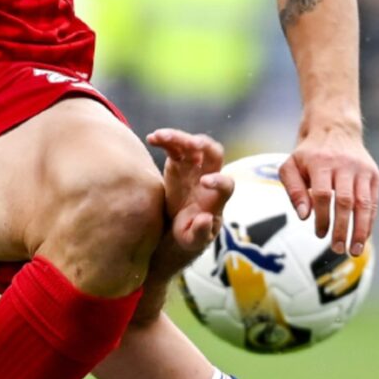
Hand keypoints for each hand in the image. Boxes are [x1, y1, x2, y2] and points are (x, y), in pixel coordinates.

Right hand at [146, 129, 232, 276]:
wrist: (174, 229)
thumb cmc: (188, 237)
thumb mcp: (192, 242)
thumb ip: (200, 233)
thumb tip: (206, 218)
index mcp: (216, 199)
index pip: (227, 185)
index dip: (219, 182)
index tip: (204, 183)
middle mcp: (208, 177)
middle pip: (214, 154)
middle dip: (204, 146)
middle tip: (191, 145)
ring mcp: (193, 168)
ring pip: (192, 145)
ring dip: (179, 137)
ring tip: (159, 136)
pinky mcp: (177, 163)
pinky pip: (174, 146)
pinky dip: (164, 140)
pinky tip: (151, 138)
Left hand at [280, 122, 377, 254]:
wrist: (334, 127)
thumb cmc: (308, 154)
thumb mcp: (290, 166)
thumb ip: (293, 190)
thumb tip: (304, 216)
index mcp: (321, 162)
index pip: (323, 194)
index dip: (322, 217)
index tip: (319, 234)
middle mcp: (344, 165)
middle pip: (345, 201)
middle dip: (342, 228)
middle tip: (337, 249)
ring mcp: (362, 169)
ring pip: (364, 203)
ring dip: (361, 229)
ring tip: (355, 250)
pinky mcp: (373, 174)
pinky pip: (373, 201)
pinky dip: (369, 220)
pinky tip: (363, 236)